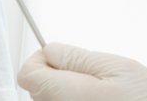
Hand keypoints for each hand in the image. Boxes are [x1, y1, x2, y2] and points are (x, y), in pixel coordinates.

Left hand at [17, 43, 146, 100]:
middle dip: (59, 78)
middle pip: (38, 90)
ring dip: (68, 96)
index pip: (27, 72)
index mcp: (66, 96)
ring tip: (104, 99)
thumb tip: (49, 50)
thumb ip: (77, 57)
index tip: (62, 58)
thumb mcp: (118, 67)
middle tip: (94, 81)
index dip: (43, 59)